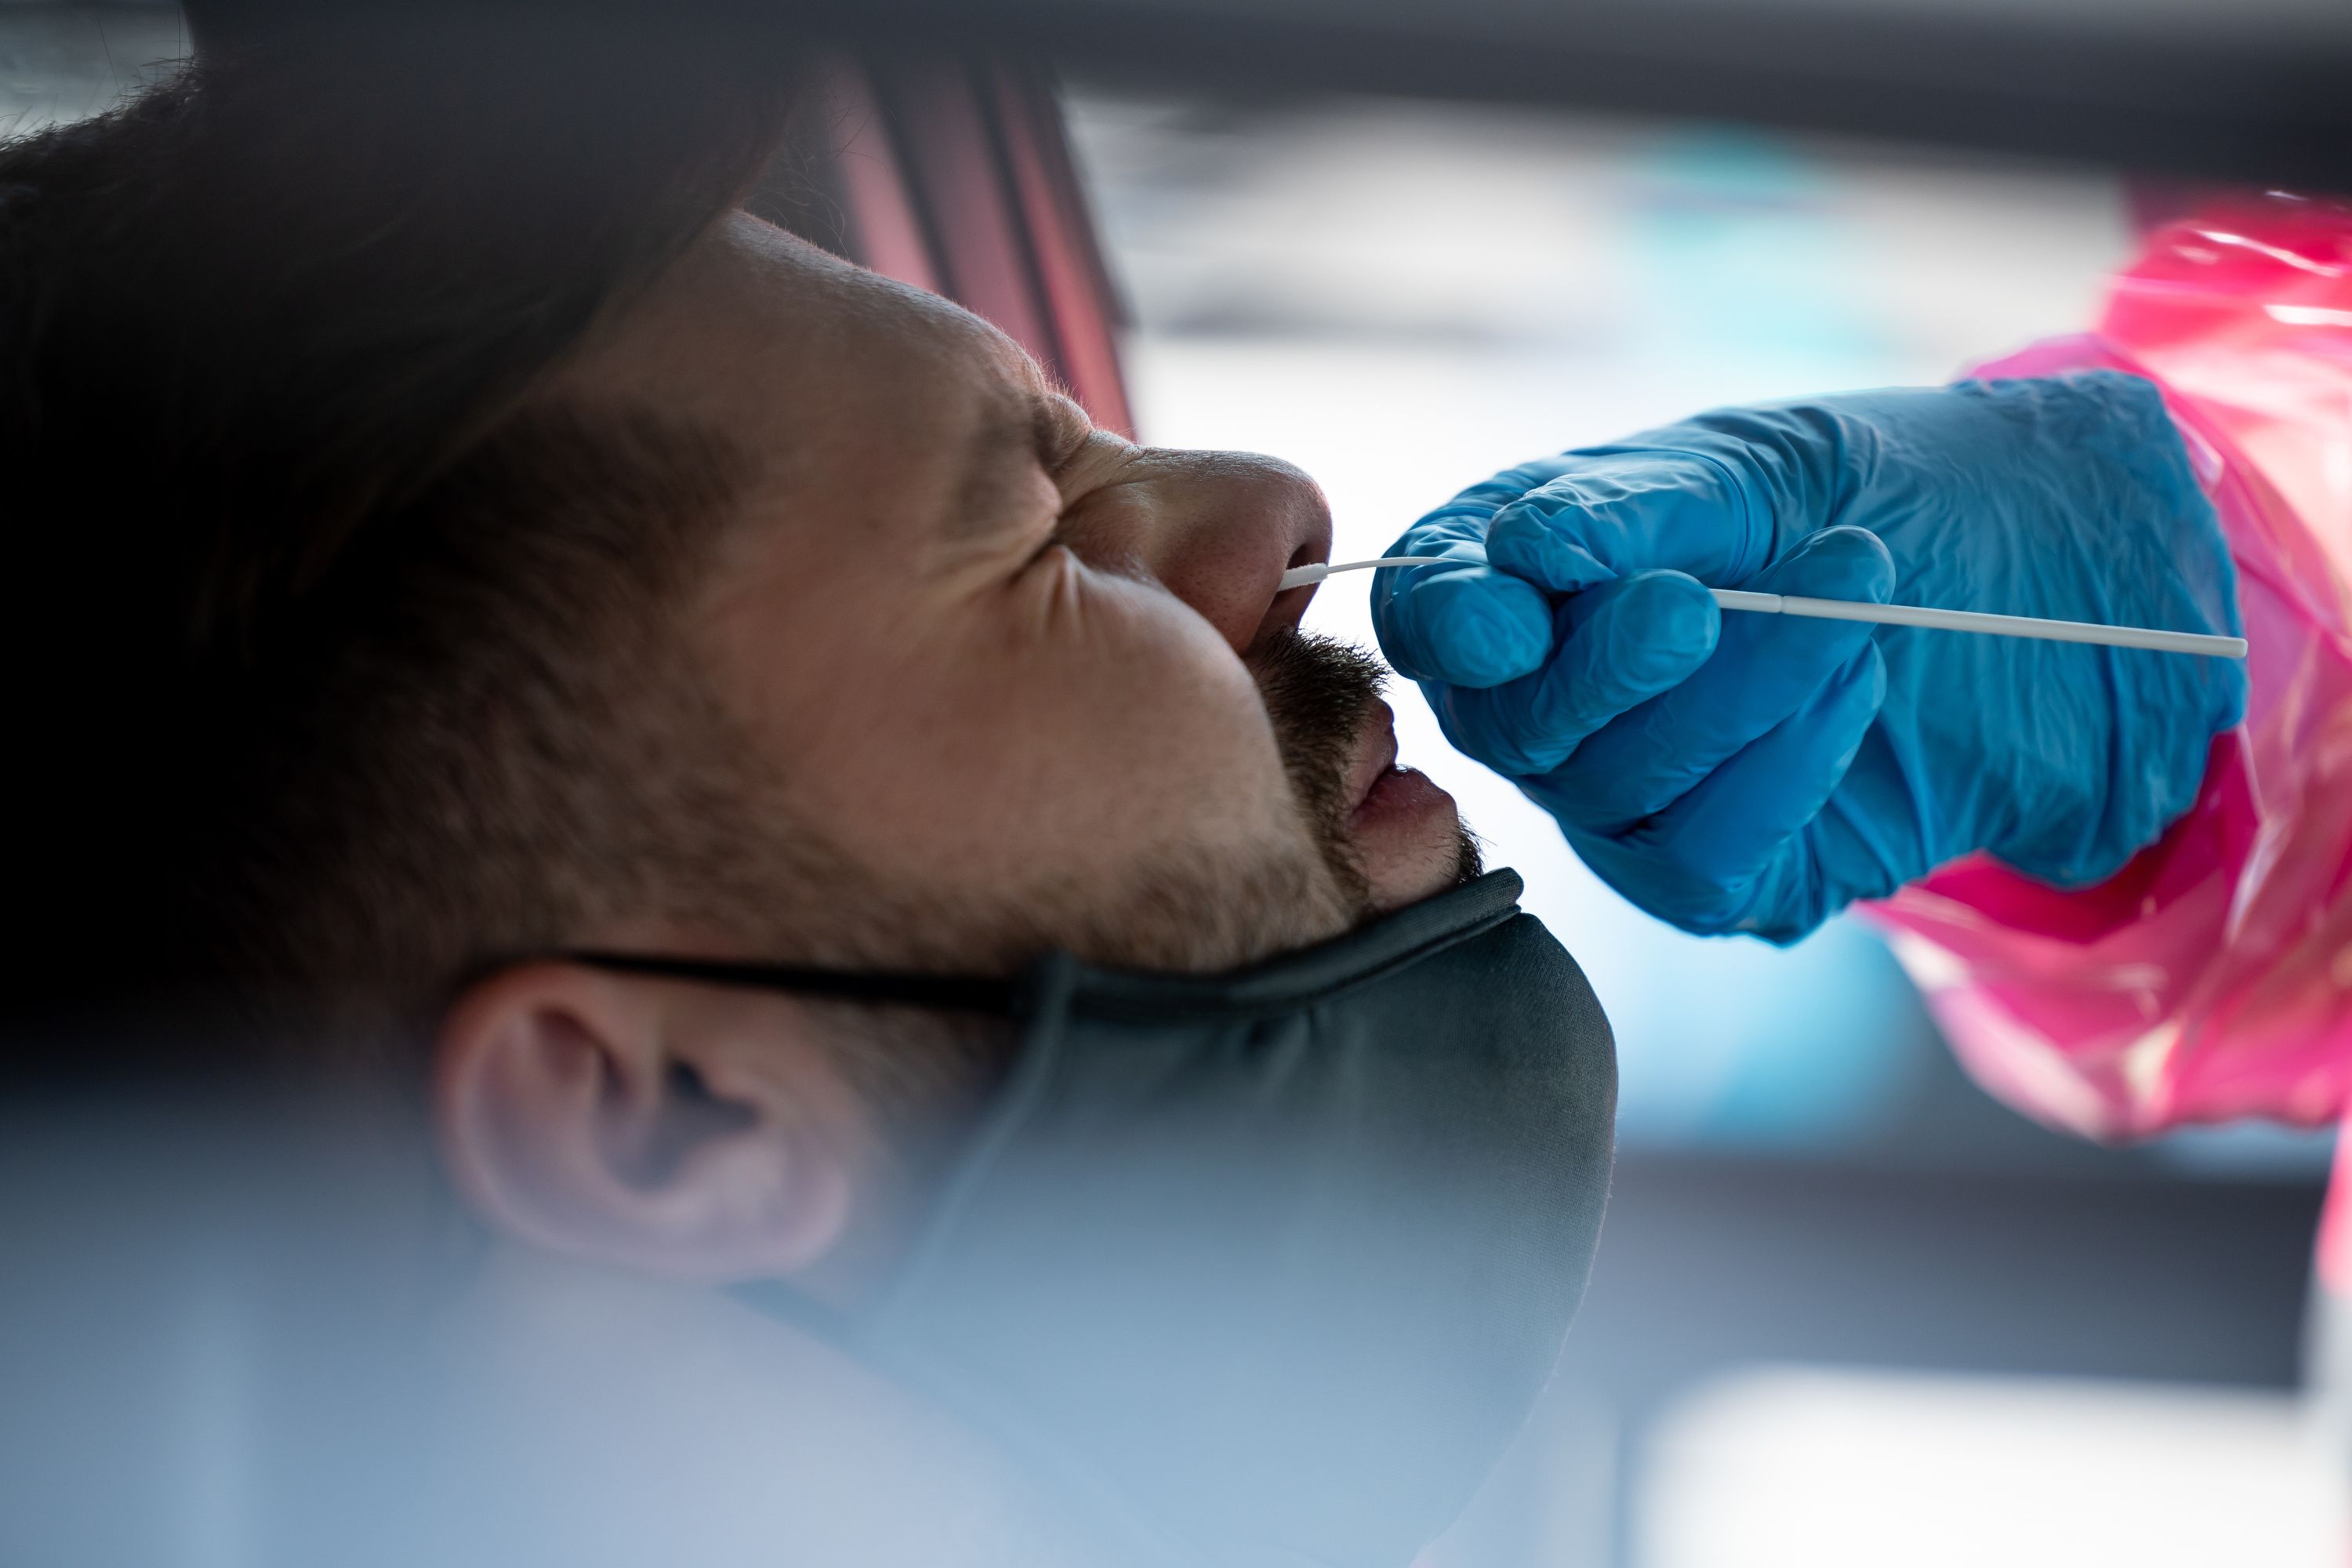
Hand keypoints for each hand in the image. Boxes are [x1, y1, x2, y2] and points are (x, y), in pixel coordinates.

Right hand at [1372, 373, 2245, 941]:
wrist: (2030, 588)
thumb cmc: (1865, 502)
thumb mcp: (1758, 466)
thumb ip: (1635, 506)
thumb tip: (1526, 548)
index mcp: (1523, 575)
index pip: (1429, 614)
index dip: (1450, 622)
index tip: (1509, 615)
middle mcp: (1546, 701)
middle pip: (1510, 723)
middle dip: (1604, 667)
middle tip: (1697, 601)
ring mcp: (1616, 801)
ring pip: (1612, 788)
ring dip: (1737, 694)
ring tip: (1851, 591)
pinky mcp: (1706, 875)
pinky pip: (1697, 856)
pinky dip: (1782, 768)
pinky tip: (1856, 686)